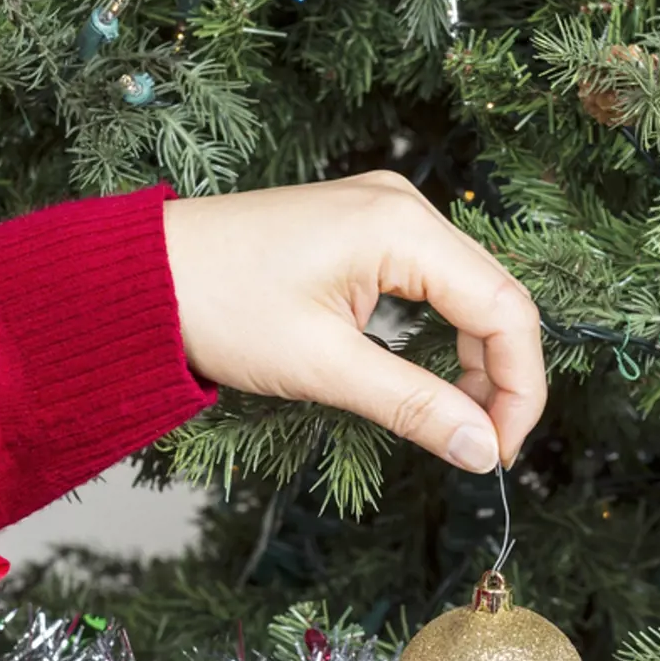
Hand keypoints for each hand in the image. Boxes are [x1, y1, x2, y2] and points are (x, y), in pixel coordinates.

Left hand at [162, 172, 545, 472]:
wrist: (139, 274)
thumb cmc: (216, 306)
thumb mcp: (322, 367)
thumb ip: (414, 407)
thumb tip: (482, 453)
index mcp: (401, 228)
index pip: (505, 311)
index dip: (519, 388)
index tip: (500, 454)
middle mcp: (405, 206)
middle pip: (497, 298)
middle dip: (502, 379)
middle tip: (484, 449)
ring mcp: (387, 212)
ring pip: (471, 292)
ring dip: (476, 361)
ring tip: (460, 423)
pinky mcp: (367, 229)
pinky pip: (436, 282)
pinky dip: (445, 335)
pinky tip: (434, 380)